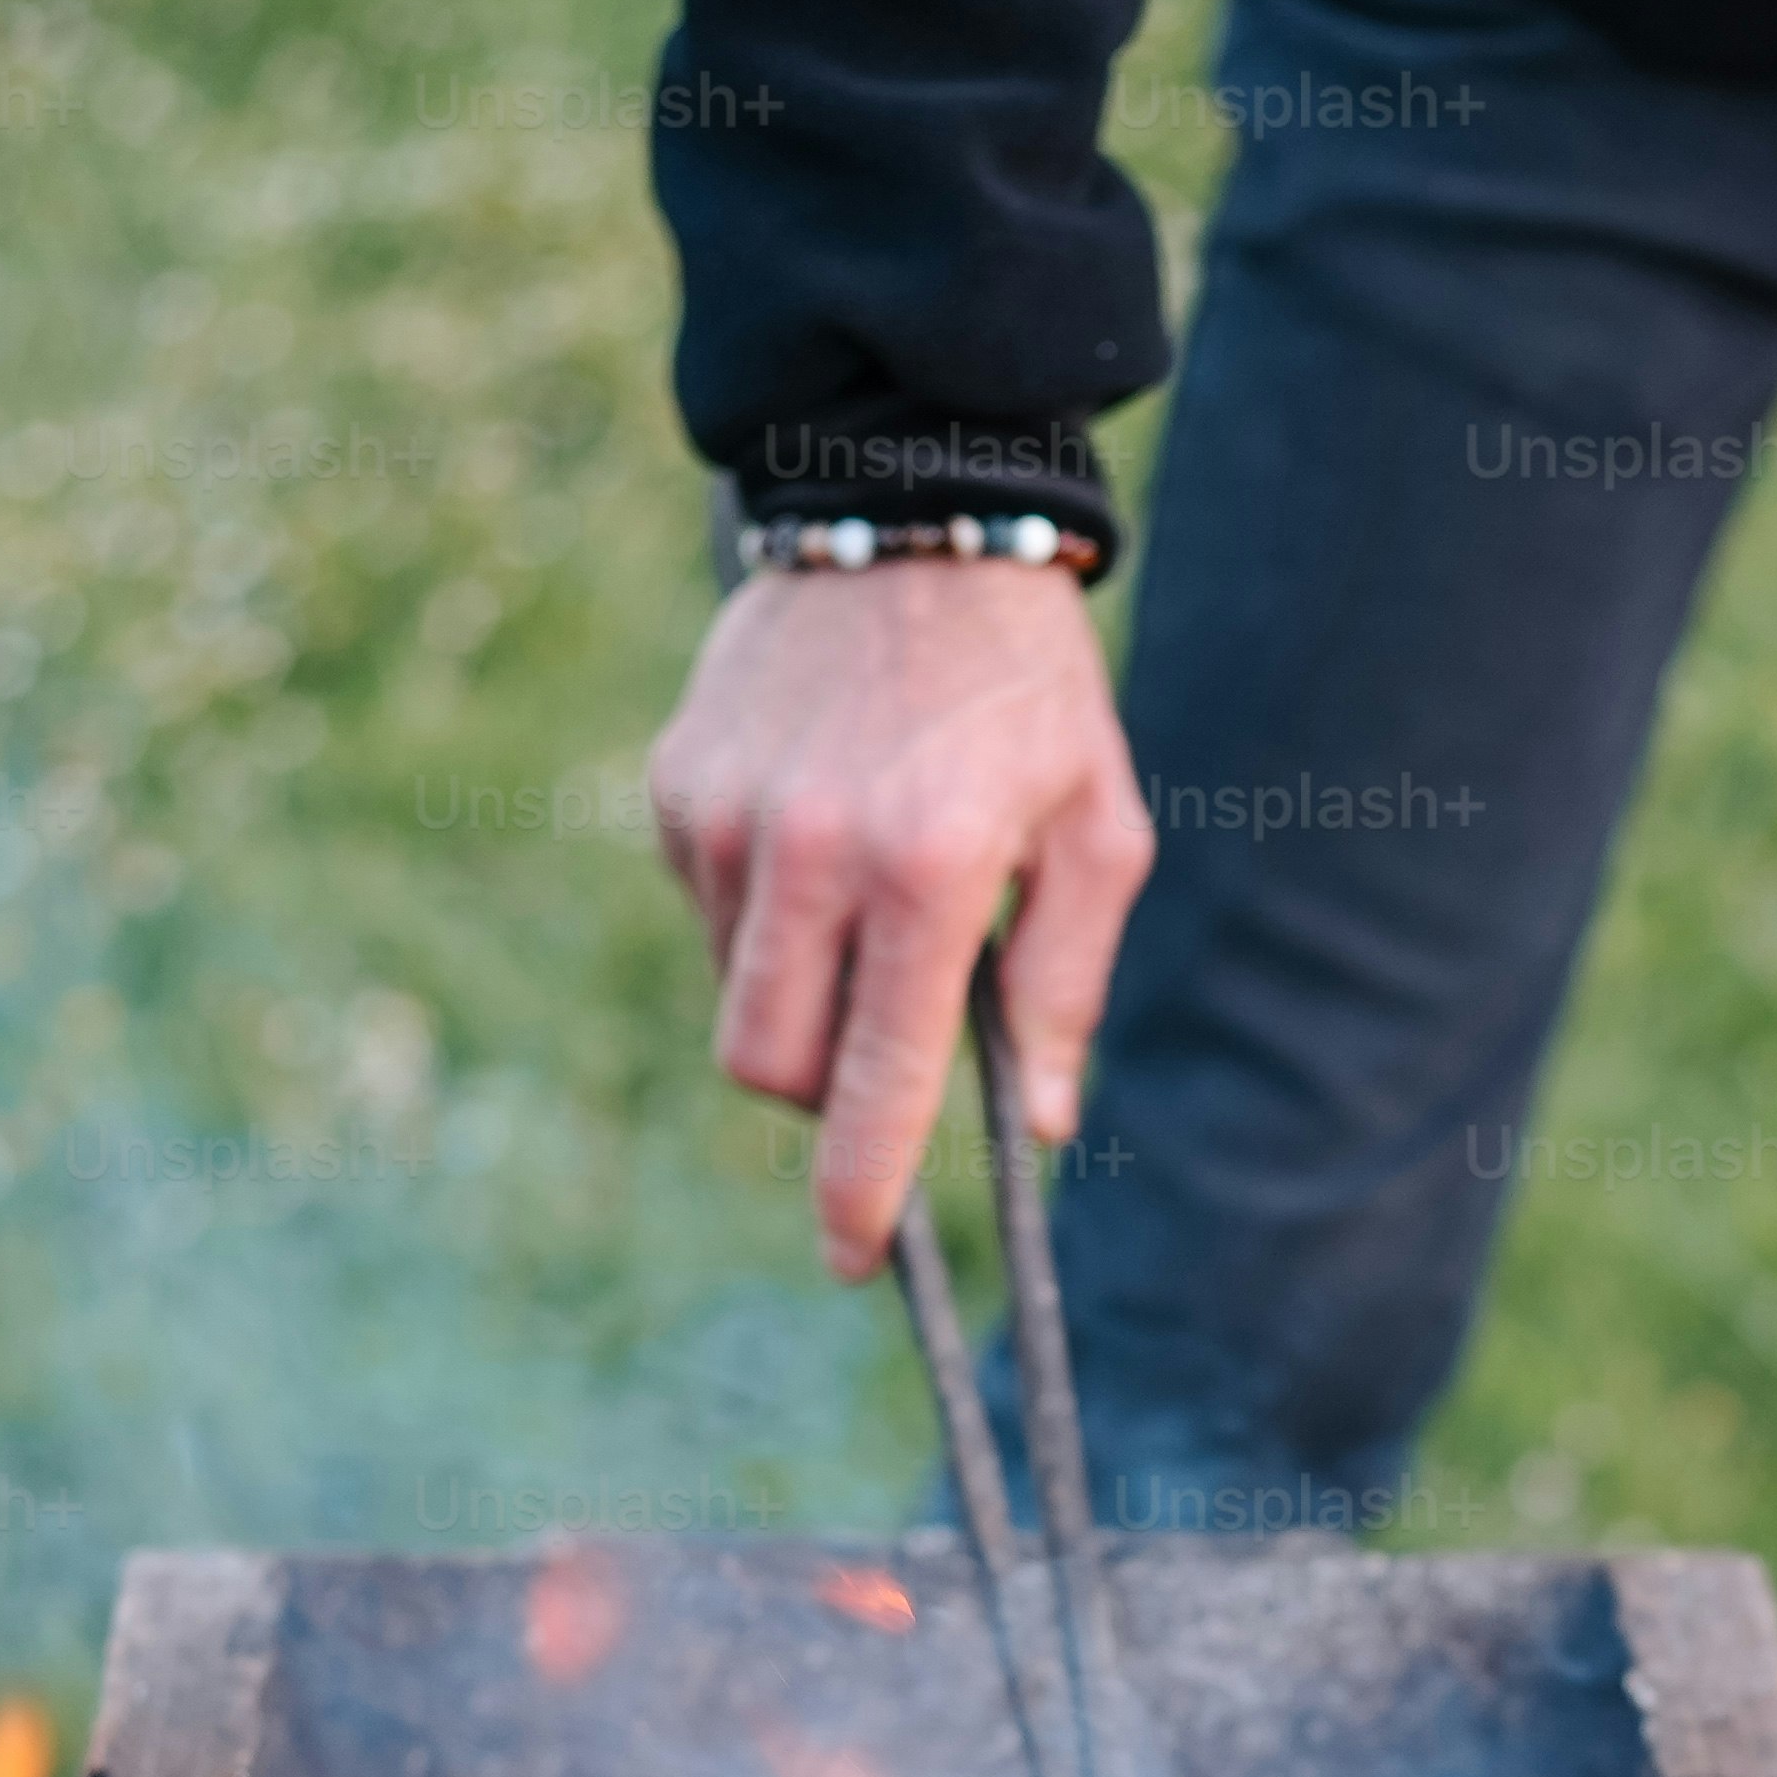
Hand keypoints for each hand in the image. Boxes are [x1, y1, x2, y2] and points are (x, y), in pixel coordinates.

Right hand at [640, 556, 1154, 1273]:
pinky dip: (763, 919)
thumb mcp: (1098, 829)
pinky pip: (708, 913)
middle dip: (819, 1100)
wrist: (913, 517)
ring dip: (796, 999)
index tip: (855, 1259)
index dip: (861, 1189)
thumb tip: (1039, 1126)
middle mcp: (808, 850)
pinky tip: (821, 837)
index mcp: (924, 871)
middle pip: (767, 1066)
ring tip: (870, 906)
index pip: (874, 1079)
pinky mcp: (677, 786)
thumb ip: (1064, 984)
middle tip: (885, 1049)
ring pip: (733, 996)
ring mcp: (725, 818)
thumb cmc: (1030, 695)